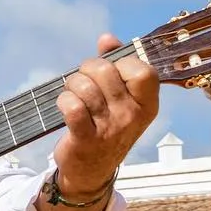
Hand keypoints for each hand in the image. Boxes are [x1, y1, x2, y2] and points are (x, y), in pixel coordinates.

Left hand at [51, 34, 159, 196]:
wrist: (91, 171)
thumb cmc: (106, 127)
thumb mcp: (120, 99)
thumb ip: (117, 65)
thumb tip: (107, 39)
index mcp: (147, 104)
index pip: (142, 70)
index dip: (121, 63)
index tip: (111, 72)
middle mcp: (132, 116)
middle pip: (105, 71)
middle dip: (87, 69)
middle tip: (83, 81)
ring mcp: (110, 128)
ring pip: (85, 86)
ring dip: (72, 85)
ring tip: (73, 94)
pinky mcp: (86, 138)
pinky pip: (72, 106)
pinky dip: (63, 101)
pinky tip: (64, 105)